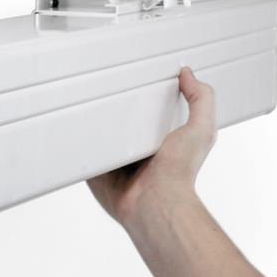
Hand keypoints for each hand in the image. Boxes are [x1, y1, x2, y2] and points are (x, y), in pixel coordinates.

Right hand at [87, 66, 216, 228]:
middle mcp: (138, 151)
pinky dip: (79, 140)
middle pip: (120, 119)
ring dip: (93, 120)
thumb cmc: (179, 173)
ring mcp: (116, 161)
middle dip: (114, 103)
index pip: (149, 109)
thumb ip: (201, 99)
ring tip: (86, 97)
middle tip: (107, 83)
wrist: (154, 202)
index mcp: (161, 139)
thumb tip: (188, 74)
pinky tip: (75, 123)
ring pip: (99, 133)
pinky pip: (84, 151)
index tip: (136, 75)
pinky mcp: (97, 171)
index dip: (144, 93)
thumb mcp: (201, 129)